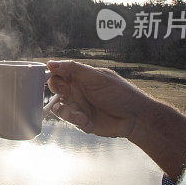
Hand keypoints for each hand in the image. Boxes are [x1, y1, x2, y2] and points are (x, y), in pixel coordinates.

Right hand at [46, 60, 160, 138]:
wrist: (135, 117)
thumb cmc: (119, 93)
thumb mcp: (96, 77)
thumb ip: (73, 69)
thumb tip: (50, 63)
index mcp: (81, 77)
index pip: (60, 72)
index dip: (53, 73)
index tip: (51, 75)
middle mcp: (78, 90)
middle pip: (55, 88)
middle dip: (57, 90)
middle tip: (66, 93)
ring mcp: (79, 106)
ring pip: (59, 107)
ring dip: (65, 110)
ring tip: (78, 114)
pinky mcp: (82, 121)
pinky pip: (69, 120)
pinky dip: (75, 120)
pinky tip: (86, 120)